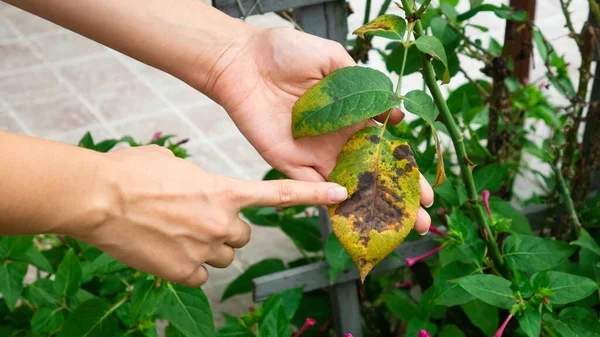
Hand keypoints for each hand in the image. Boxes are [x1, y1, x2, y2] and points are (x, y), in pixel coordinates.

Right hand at [66, 145, 348, 286]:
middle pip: (244, 235)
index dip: (314, 194)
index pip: (280, 194)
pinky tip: (165, 249)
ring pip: (222, 255)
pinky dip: (185, 265)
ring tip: (175, 232)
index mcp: (226, 191)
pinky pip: (198, 274)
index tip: (341, 195)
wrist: (100, 197)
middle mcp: (223, 222)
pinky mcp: (185, 272)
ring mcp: (205, 249)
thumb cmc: (134, 172)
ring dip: (207, 247)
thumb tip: (198, 190)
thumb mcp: (176, 163)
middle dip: (226, 229)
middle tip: (196, 218)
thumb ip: (200, 179)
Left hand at [203, 27, 433, 232]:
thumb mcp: (333, 59)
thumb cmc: (285, 52)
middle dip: (396, 198)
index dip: (405, 170)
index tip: (428, 190)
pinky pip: (310, 187)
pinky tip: (355, 214)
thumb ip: (364, 86)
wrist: (242, 60)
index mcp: (350, 116)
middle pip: (371, 175)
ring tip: (397, 227)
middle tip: (421, 220)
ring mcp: (312, 153)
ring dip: (369, 208)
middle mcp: (335, 139)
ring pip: (345, 187)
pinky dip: (330, 200)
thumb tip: (394, 110)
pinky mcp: (287, 162)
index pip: (384, 150)